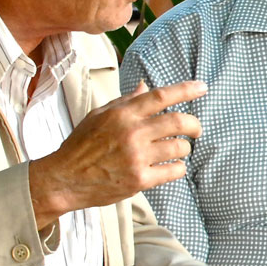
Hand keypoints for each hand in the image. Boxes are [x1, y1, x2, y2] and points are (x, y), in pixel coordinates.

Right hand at [30, 80, 205, 227]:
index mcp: (122, 114)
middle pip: (179, 122)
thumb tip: (145, 86)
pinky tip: (170, 167)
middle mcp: (132, 132)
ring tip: (176, 150)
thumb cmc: (81, 146)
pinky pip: (174, 170)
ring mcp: (137, 157)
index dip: (185, 90)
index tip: (202, 87)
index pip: (161, 96)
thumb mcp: (98, 116)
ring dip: (183, 148)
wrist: (64, 179)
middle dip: (194, 125)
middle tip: (196, 129)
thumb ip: (125, 101)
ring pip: (180, 147)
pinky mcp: (140, 179)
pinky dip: (178, 168)